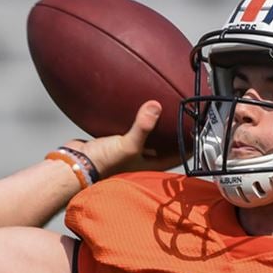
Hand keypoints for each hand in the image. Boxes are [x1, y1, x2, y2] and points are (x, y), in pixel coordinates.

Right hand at [64, 100, 181, 177]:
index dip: (187, 147)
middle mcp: (139, 159)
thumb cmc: (102, 163)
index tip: (198, 133)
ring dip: (151, 126)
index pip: (175, 156)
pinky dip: (132, 119)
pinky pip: (127, 128)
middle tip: (181, 117)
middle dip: (171, 134)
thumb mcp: (127, 145)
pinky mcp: (113, 141)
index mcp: (148, 165)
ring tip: (161, 108)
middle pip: (161, 146)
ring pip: (144, 136)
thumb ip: (142, 127)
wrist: (74, 164)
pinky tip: (132, 107)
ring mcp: (125, 150)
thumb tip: (156, 106)